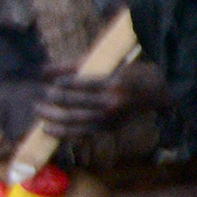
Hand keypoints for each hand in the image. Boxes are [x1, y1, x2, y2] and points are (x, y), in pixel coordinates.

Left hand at [34, 60, 163, 147]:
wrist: (158, 93)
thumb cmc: (131, 73)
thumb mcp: (107, 64)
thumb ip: (74, 66)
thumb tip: (44, 70)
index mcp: (113, 84)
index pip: (78, 84)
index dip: (59, 83)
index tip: (46, 80)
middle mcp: (112, 103)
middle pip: (73, 102)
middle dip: (52, 99)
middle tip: (38, 97)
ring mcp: (111, 118)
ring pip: (74, 121)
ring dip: (52, 117)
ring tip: (39, 111)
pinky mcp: (109, 127)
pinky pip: (81, 133)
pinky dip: (63, 132)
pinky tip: (49, 129)